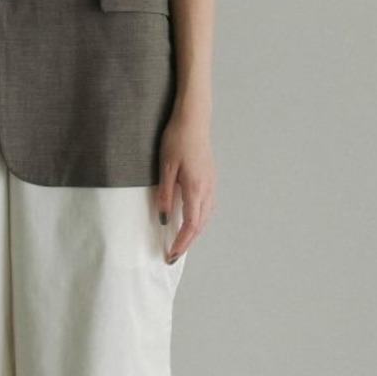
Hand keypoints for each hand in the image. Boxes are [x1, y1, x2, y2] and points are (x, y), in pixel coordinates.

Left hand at [156, 108, 214, 263]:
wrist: (193, 120)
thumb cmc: (177, 140)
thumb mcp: (165, 168)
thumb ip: (165, 195)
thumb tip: (165, 219)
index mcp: (195, 189)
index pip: (191, 225)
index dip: (182, 243)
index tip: (171, 255)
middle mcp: (207, 190)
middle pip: (200, 225)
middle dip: (187, 242)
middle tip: (173, 255)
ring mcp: (212, 184)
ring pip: (206, 217)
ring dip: (194, 233)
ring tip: (181, 242)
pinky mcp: (211, 179)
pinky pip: (208, 207)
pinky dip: (200, 220)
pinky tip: (192, 220)